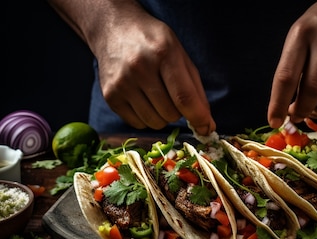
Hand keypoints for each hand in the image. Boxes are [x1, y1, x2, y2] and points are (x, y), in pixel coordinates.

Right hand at [92, 9, 215, 134]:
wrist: (115, 30)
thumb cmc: (154, 44)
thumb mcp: (180, 55)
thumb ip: (195, 90)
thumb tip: (206, 124)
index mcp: (163, 53)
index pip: (184, 97)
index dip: (198, 117)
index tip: (206, 129)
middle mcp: (140, 68)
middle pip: (170, 114)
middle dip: (178, 112)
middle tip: (171, 95)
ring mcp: (122, 83)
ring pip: (154, 122)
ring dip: (162, 116)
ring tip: (156, 96)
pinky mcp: (110, 95)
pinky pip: (137, 124)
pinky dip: (145, 118)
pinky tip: (142, 99)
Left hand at [267, 0, 316, 127]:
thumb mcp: (299, 34)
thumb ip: (292, 65)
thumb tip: (284, 104)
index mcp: (301, 34)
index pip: (286, 77)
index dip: (278, 104)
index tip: (274, 120)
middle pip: (312, 90)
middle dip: (302, 111)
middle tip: (296, 116)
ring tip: (313, 111)